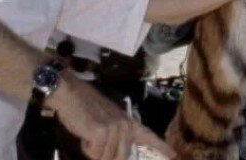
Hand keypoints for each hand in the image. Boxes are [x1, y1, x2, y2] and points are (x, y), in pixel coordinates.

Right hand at [49, 77, 170, 159]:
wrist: (70, 93)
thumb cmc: (84, 108)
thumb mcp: (105, 121)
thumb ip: (115, 137)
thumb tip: (118, 156)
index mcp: (128, 122)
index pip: (148, 136)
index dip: (162, 148)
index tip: (175, 156)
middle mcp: (125, 125)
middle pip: (120, 157)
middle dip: (104, 156)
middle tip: (93, 140)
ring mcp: (115, 128)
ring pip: (105, 158)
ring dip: (93, 151)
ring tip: (88, 133)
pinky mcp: (102, 133)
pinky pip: (95, 154)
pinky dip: (86, 148)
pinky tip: (84, 133)